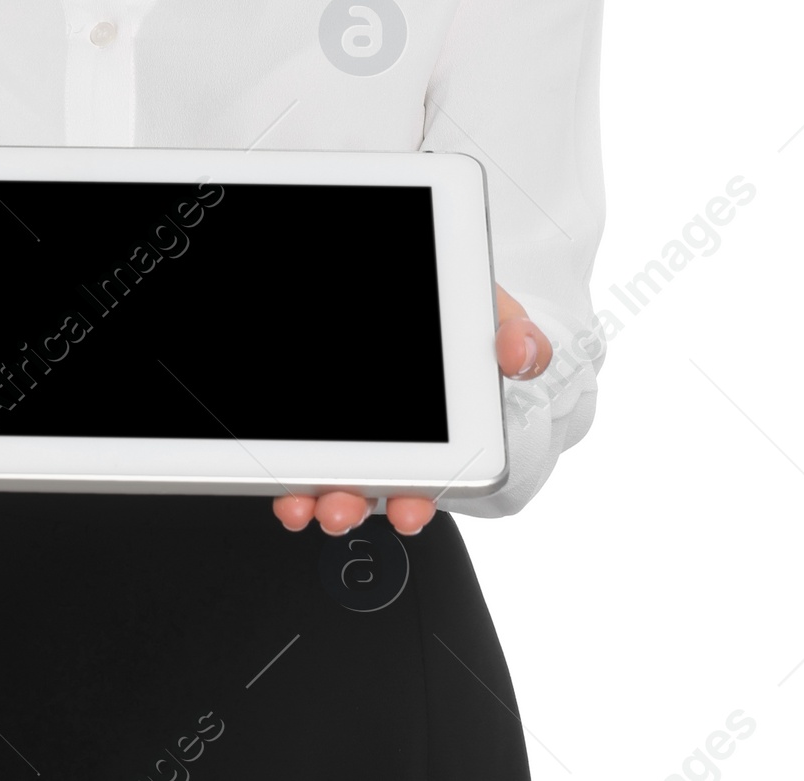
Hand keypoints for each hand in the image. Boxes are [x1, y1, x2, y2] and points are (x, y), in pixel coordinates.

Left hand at [271, 282, 548, 538]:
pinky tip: (282, 479)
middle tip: (340, 510)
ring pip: (332, 475)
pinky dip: (290, 469)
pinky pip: (304, 450)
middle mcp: (393, 440)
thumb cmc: (462, 319)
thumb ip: (516, 335)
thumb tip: (521, 354)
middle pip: (370, 487)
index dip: (415, 502)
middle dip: (351, 507)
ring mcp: (354, 431)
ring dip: (316, 496)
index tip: (408, 510)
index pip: (428, 479)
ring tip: (307, 503)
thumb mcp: (497, 320)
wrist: (435, 293)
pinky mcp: (323, 423)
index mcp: (441, 433)